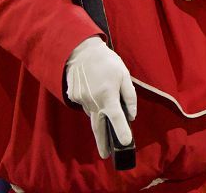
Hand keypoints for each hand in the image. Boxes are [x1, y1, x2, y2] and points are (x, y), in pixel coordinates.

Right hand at [64, 37, 136, 158]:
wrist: (81, 50)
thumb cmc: (107, 61)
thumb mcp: (124, 74)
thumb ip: (129, 96)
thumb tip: (132, 115)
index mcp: (108, 96)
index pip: (117, 119)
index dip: (122, 132)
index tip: (125, 143)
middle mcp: (94, 102)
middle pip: (98, 128)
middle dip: (102, 142)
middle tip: (105, 154)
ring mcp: (81, 101)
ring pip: (92, 113)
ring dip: (98, 113)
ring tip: (101, 96)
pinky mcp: (73, 97)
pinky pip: (84, 104)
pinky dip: (90, 101)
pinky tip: (92, 87)